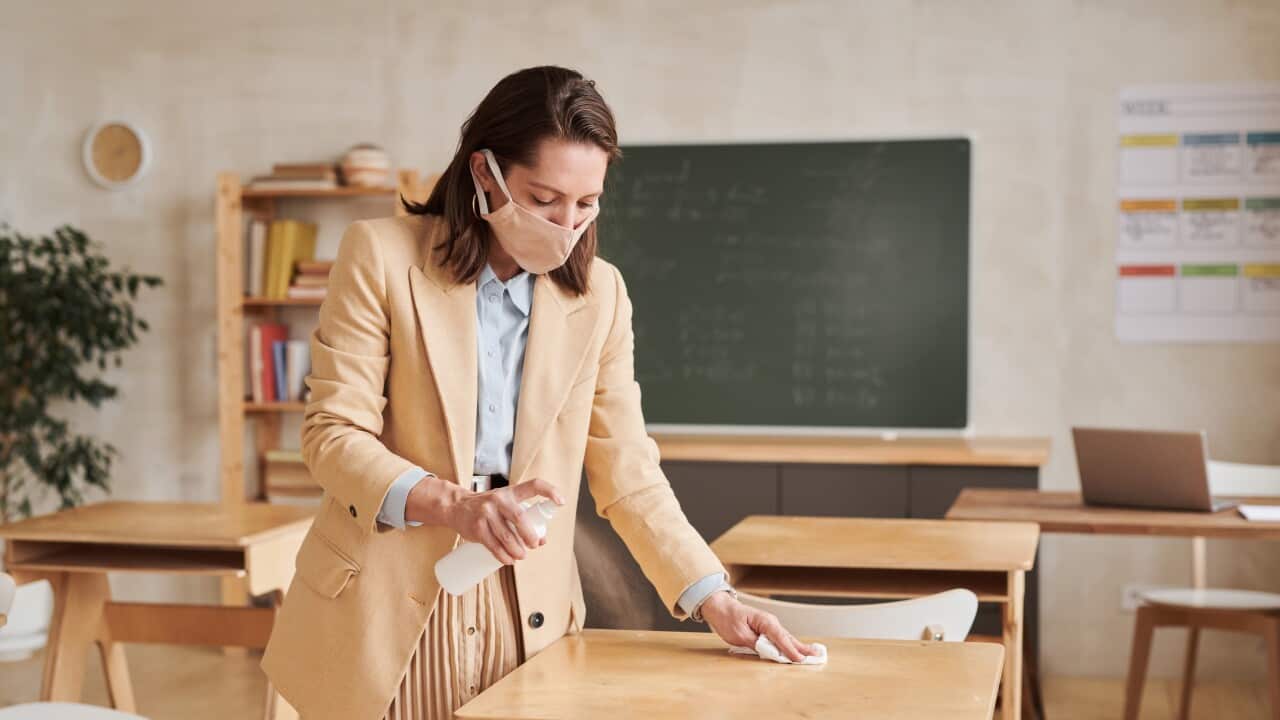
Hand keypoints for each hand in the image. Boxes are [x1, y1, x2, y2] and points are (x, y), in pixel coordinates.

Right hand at [405, 475, 564, 564]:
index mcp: (511, 492)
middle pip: (520, 518)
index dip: (550, 491)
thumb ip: (524, 519)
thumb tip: (543, 540)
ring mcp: (486, 513)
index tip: (561, 502)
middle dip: (530, 535)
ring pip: (507, 536)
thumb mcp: (506, 507)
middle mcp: (499, 499)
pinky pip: (494, 546)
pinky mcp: (477, 528)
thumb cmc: (489, 508)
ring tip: (521, 556)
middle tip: (533, 545)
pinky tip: (508, 561)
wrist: (456, 507)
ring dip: (517, 551)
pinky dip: (503, 556)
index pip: (534, 485)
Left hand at [698, 591, 819, 662]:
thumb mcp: (739, 634)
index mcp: (765, 621)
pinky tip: (795, 650)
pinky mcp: (765, 629)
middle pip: (788, 638)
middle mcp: (770, 622)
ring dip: (798, 647)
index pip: (781, 639)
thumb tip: (770, 652)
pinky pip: (779, 639)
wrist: (719, 607)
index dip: (791, 651)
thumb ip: (756, 644)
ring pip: (785, 638)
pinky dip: (788, 645)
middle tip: (817, 656)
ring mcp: (768, 625)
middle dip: (802, 648)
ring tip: (811, 654)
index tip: (800, 660)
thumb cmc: (727, 618)